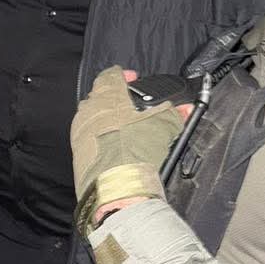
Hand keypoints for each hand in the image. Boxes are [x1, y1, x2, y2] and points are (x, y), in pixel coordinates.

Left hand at [71, 66, 185, 207]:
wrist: (119, 188)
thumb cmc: (138, 151)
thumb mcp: (165, 126)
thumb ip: (175, 113)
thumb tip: (186, 109)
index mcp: (107, 96)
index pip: (110, 75)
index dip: (124, 75)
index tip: (134, 79)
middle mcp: (89, 111)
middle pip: (100, 97)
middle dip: (116, 99)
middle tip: (133, 108)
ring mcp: (79, 133)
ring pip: (94, 119)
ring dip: (109, 121)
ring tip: (128, 131)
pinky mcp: (78, 154)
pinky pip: (90, 139)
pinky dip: (103, 140)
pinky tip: (118, 149)